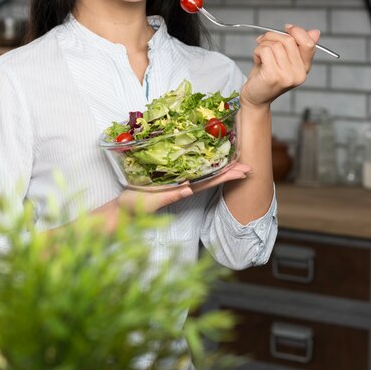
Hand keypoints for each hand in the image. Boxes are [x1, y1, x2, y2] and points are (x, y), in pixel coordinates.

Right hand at [118, 162, 251, 213]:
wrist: (122, 210)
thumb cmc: (134, 206)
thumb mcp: (151, 201)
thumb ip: (169, 196)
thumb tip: (188, 189)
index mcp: (182, 190)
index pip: (210, 182)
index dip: (227, 176)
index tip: (244, 172)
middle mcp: (183, 186)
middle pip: (212, 177)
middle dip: (230, 171)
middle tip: (249, 164)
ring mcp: (176, 182)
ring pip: (203, 174)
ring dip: (220, 168)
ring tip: (236, 161)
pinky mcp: (167, 179)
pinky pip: (189, 170)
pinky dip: (202, 164)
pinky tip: (207, 159)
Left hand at [240, 24, 319, 108]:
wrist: (255, 98)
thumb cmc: (267, 76)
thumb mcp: (284, 60)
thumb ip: (298, 46)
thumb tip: (315, 32)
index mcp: (304, 68)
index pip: (309, 44)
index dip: (298, 32)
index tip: (286, 28)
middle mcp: (299, 73)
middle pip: (289, 40)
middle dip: (273, 36)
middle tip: (263, 42)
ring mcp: (287, 76)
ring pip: (275, 45)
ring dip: (263, 45)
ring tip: (260, 55)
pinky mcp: (272, 76)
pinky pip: (265, 50)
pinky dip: (257, 51)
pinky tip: (257, 59)